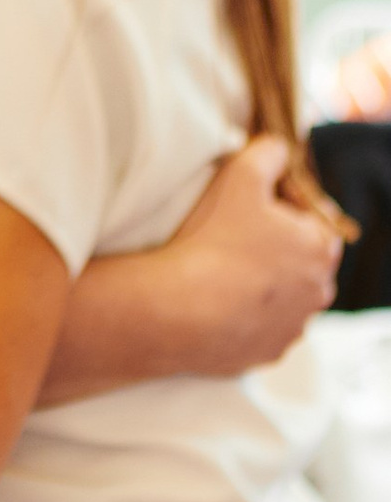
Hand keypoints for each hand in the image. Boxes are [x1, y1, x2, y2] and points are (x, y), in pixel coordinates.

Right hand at [159, 136, 344, 369]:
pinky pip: (259, 329)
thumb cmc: (214, 240)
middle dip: (272, 248)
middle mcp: (317, 292)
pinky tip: (215, 303)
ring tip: (219, 272)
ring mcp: (293, 328)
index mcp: (321, 249)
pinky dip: (243, 317)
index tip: (250, 205)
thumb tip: (278, 148)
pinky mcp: (266, 353)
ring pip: (281, 298)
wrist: (180, 310)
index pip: (313, 219)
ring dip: (259, 285)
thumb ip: (268, 152)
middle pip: (299, 261)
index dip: (282, 207)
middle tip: (231, 237)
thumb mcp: (241, 175)